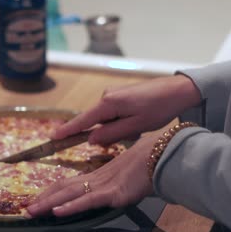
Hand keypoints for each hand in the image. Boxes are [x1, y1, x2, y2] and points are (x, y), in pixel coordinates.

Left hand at [26, 132, 160, 217]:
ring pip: (69, 194)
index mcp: (98, 174)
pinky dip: (70, 206)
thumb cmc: (148, 161)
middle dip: (43, 198)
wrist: (162, 154)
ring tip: (32, 210)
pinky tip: (57, 211)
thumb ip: (117, 181)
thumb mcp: (127, 173)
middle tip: (27, 207)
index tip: (38, 197)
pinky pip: (87, 201)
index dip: (52, 191)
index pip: (69, 183)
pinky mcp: (113, 193)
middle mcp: (96, 179)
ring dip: (48, 203)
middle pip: (63, 188)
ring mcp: (103, 186)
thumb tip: (113, 188)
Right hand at [53, 75, 200, 145]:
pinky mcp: (120, 95)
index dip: (68, 130)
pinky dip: (122, 121)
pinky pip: (114, 113)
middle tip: (132, 134)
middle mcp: (106, 96)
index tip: (53, 137)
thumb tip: (91, 140)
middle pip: (96, 121)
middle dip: (108, 133)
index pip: (82, 120)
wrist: (177, 91)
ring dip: (119, 128)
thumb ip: (111, 134)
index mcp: (108, 104)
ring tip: (139, 127)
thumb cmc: (158, 109)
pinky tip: (139, 121)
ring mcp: (113, 94)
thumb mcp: (135, 126)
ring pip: (107, 119)